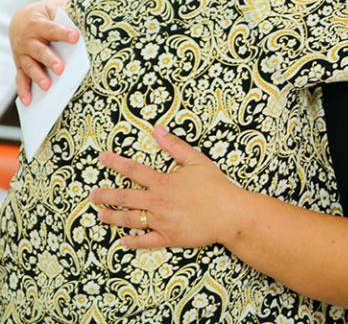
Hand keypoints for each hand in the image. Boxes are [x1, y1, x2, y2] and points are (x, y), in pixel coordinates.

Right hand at [9, 0, 76, 104]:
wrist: (23, 18)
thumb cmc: (48, 15)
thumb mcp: (56, 8)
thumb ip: (69, 14)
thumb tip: (89, 18)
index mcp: (39, 24)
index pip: (52, 28)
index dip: (63, 33)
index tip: (75, 37)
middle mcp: (28, 40)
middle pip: (40, 51)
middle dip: (50, 60)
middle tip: (61, 68)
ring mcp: (23, 53)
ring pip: (30, 66)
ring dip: (38, 76)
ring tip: (48, 86)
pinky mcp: (21, 65)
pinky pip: (21, 79)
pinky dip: (24, 90)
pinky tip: (29, 101)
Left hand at [90, 126, 239, 248]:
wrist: (229, 213)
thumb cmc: (214, 185)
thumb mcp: (196, 160)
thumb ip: (175, 146)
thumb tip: (158, 130)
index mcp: (162, 182)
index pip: (133, 170)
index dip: (115, 163)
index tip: (102, 158)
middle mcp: (157, 202)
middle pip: (125, 197)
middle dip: (106, 195)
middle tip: (92, 195)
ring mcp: (161, 221)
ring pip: (131, 219)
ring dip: (113, 217)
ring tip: (100, 215)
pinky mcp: (169, 237)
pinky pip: (146, 241)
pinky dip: (133, 242)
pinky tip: (123, 242)